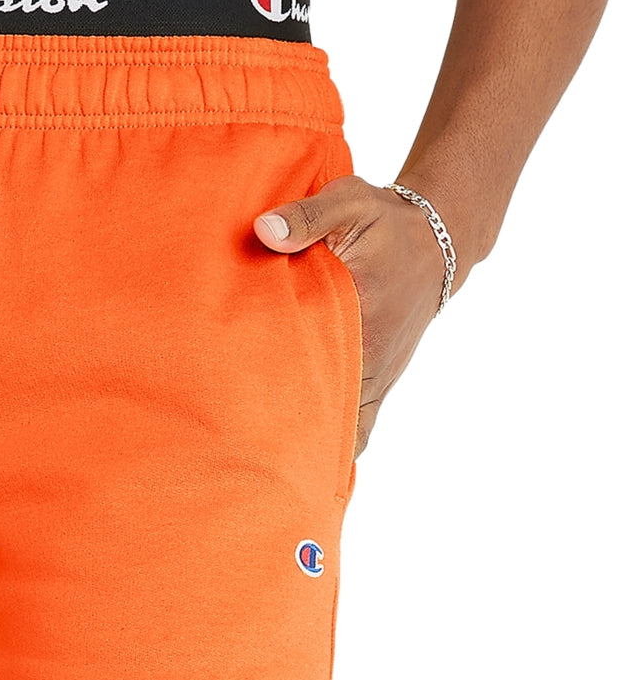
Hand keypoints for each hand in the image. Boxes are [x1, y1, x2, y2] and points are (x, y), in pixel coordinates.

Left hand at [254, 175, 454, 455]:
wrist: (434, 238)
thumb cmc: (384, 220)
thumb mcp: (349, 203)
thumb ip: (306, 218)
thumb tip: (264, 232)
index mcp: (359, 310)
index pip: (317, 361)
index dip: (282, 393)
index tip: (247, 420)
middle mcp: (371, 354)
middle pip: (328, 406)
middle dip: (289, 431)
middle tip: (245, 460)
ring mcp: (378, 374)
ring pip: (345, 425)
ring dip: (312, 445)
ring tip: (269, 476)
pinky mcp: (380, 382)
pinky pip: (362, 425)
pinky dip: (342, 448)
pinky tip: (314, 475)